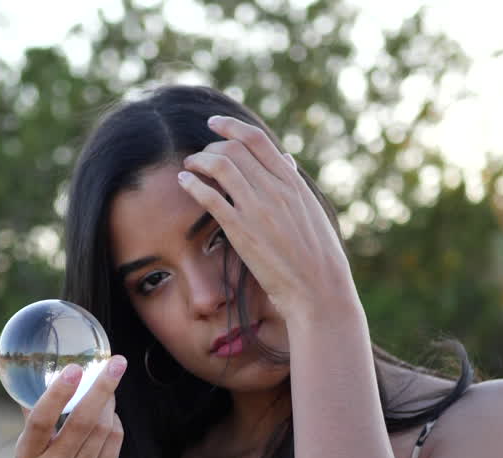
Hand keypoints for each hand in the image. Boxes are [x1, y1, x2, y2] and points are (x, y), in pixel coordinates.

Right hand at [14, 356, 126, 457]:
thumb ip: (36, 426)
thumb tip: (36, 382)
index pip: (40, 420)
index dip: (58, 393)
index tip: (74, 369)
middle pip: (81, 420)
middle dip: (101, 387)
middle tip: (116, 362)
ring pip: (102, 429)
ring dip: (110, 402)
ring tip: (111, 383)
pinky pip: (113, 444)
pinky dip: (115, 424)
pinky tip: (112, 414)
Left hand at [177, 115, 358, 323]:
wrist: (318, 289)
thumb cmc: (317, 255)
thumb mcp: (311, 211)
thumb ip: (294, 183)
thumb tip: (285, 159)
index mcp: (292, 183)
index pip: (257, 140)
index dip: (231, 126)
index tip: (214, 123)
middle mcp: (275, 189)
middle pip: (234, 149)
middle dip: (210, 147)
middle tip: (199, 156)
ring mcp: (258, 209)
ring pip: (220, 166)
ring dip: (199, 161)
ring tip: (189, 166)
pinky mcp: (242, 231)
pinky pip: (210, 197)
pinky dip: (193, 184)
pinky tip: (184, 182)